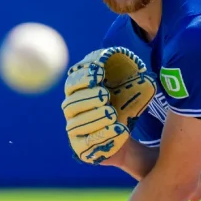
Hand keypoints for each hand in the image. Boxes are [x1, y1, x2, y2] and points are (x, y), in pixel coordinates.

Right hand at [61, 47, 156, 164]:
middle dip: (88, 97)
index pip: (72, 81)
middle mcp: (71, 110)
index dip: (83, 76)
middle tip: (105, 95)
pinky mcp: (81, 148)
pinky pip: (88, 142)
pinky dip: (104, 134)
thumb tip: (123, 53)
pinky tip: (119, 129)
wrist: (126, 134)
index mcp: (78, 92)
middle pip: (71, 103)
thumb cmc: (125, 105)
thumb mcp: (129, 86)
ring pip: (78, 123)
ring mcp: (74, 129)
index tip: (99, 72)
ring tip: (112, 113)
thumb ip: (125, 71)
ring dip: (96, 117)